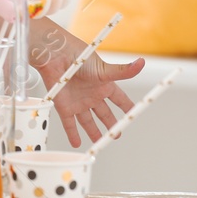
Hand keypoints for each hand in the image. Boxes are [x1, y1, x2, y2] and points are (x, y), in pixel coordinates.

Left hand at [32, 21, 145, 146]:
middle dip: (111, 124)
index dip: (126, 106)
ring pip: (88, 121)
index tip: (133, 113)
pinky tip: (76, 143)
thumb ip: (123, 71)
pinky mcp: (64, 105)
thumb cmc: (79, 57)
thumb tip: (142, 62)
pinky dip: (72, 134)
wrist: (54, 55)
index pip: (119, 99)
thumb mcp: (104, 69)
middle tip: (117, 134)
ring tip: (100, 141)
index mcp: (103, 85)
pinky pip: (69, 123)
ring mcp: (78, 101)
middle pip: (104, 113)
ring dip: (93, 132)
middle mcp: (91, 95)